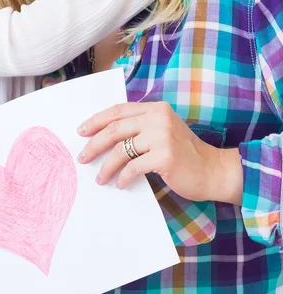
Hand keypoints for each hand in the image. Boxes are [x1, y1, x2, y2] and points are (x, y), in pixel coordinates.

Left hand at [77, 102, 242, 204]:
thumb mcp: (161, 132)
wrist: (212, 170)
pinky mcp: (164, 156)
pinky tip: (120, 184)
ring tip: (100, 178)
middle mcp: (158, 118)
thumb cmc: (183, 154)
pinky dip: (123, 178)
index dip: (96, 121)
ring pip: (120, 150)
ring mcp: (162, 136)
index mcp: (155, 109)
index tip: (81, 132)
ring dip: (106, 167)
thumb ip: (139, 128)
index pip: (117, 111)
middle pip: (114, 130)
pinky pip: (132, 168)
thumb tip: (102, 138)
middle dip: (93, 145)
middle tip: (82, 158)